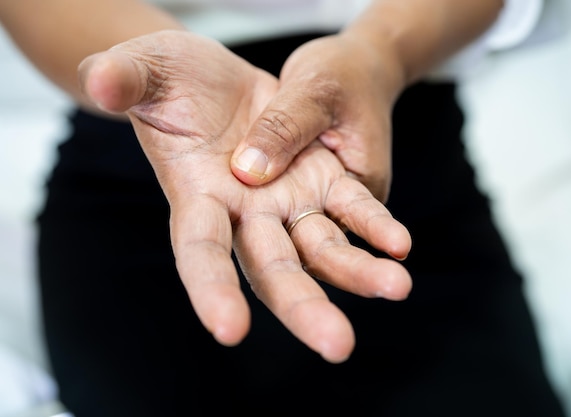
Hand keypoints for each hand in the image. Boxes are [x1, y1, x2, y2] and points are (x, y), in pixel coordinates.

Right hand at [78, 30, 411, 361]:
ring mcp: (287, 202)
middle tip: (337, 345)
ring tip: (395, 287)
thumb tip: (99, 78)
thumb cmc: (172, 79)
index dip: (212, 290)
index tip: (230, 330)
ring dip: (357, 272)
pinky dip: (374, 225)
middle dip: (303, 307)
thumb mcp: (146, 67)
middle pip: (274, 270)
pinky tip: (400, 245)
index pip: (200, 252)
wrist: (217, 79)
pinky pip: (351, 207)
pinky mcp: (322, 179)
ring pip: (321, 248)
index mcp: (196, 198)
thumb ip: (125, 77)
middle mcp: (245, 214)